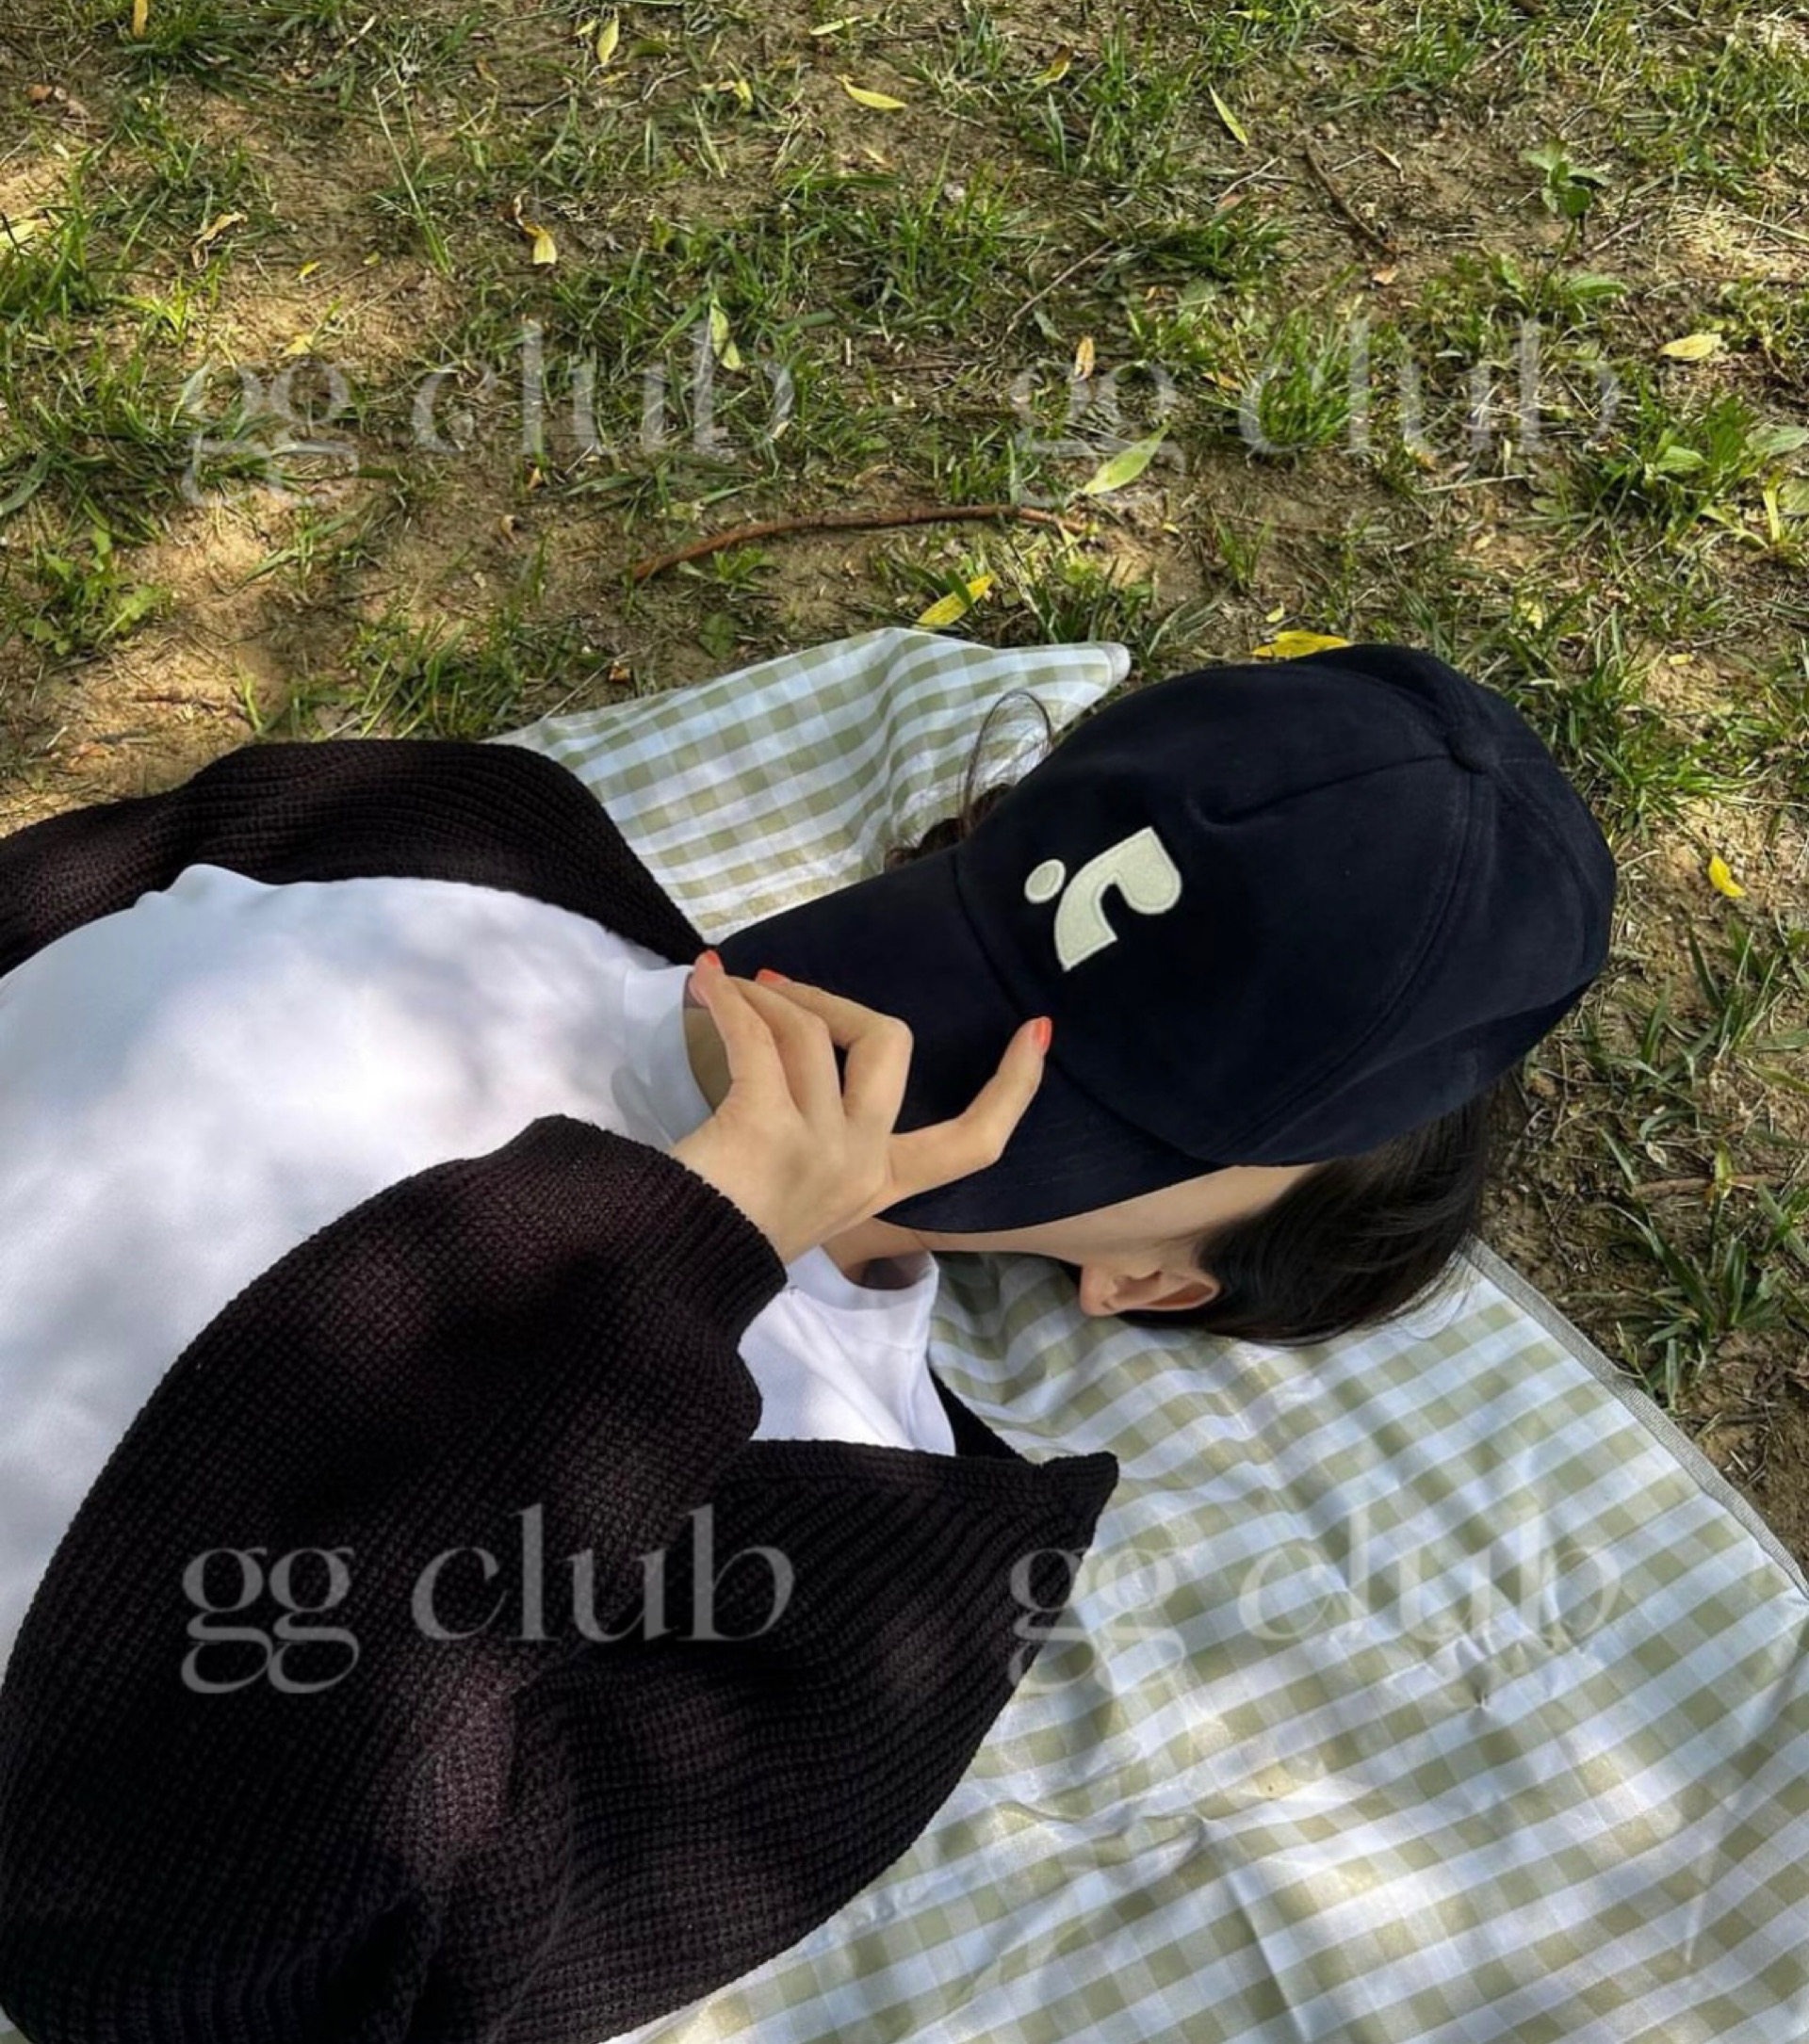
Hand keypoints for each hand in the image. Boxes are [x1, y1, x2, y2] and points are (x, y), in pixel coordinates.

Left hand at [667, 953, 1048, 1268]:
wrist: (673, 1278)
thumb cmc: (726, 1235)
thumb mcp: (802, 1197)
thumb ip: (827, 1143)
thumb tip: (804, 1046)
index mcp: (881, 1186)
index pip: (974, 1143)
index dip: (1014, 1086)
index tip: (1037, 1029)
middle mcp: (863, 1166)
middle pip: (889, 1046)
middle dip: (837, 1001)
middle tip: (780, 988)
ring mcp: (821, 1149)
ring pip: (810, 1032)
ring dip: (762, 997)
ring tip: (721, 990)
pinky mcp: (767, 1129)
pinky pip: (756, 1039)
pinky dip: (727, 1003)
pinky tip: (704, 985)